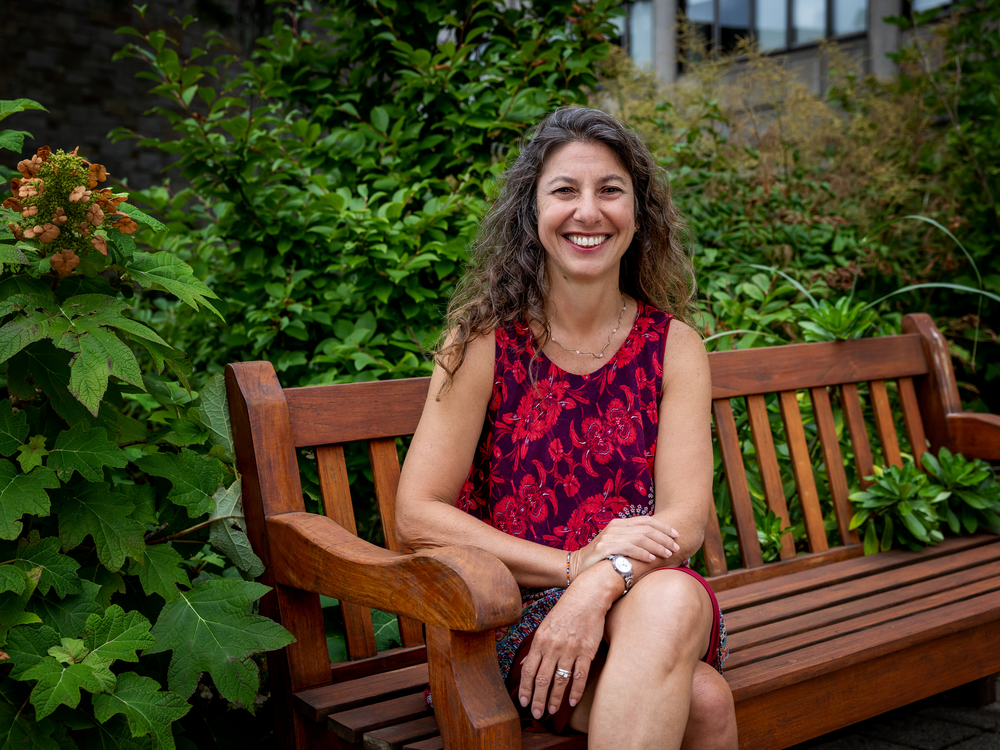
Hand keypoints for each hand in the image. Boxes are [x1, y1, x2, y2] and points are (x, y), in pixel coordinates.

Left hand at [517, 572, 608, 719]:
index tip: (523, 702)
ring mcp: (570, 649)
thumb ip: (536, 647)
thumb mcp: (545, 626)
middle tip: (536, 713)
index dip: (525, 688)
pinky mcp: (587, 651)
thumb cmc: (565, 611)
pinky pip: (580, 676)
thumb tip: (524, 666)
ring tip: (551, 710)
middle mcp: (553, 646)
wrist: (588, 596)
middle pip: (542, 678)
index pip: (528, 669)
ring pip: (560, 680)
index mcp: (540, 639)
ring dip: (555, 698)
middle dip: (538, 698)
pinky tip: (571, 702)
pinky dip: (575, 691)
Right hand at [569, 515, 678, 580]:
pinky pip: (628, 547)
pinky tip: (652, 559)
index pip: (646, 520)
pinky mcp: (604, 547)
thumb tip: (657, 545)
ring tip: (668, 554)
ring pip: (640, 537)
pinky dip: (642, 552)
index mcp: (620, 524)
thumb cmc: (603, 559)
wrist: (578, 567)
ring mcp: (609, 536)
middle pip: (646, 528)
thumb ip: (633, 542)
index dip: (663, 527)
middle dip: (664, 537)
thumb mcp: (618, 545)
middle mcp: (615, 527)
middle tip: (676, 547)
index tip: (676, 535)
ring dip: (657, 546)